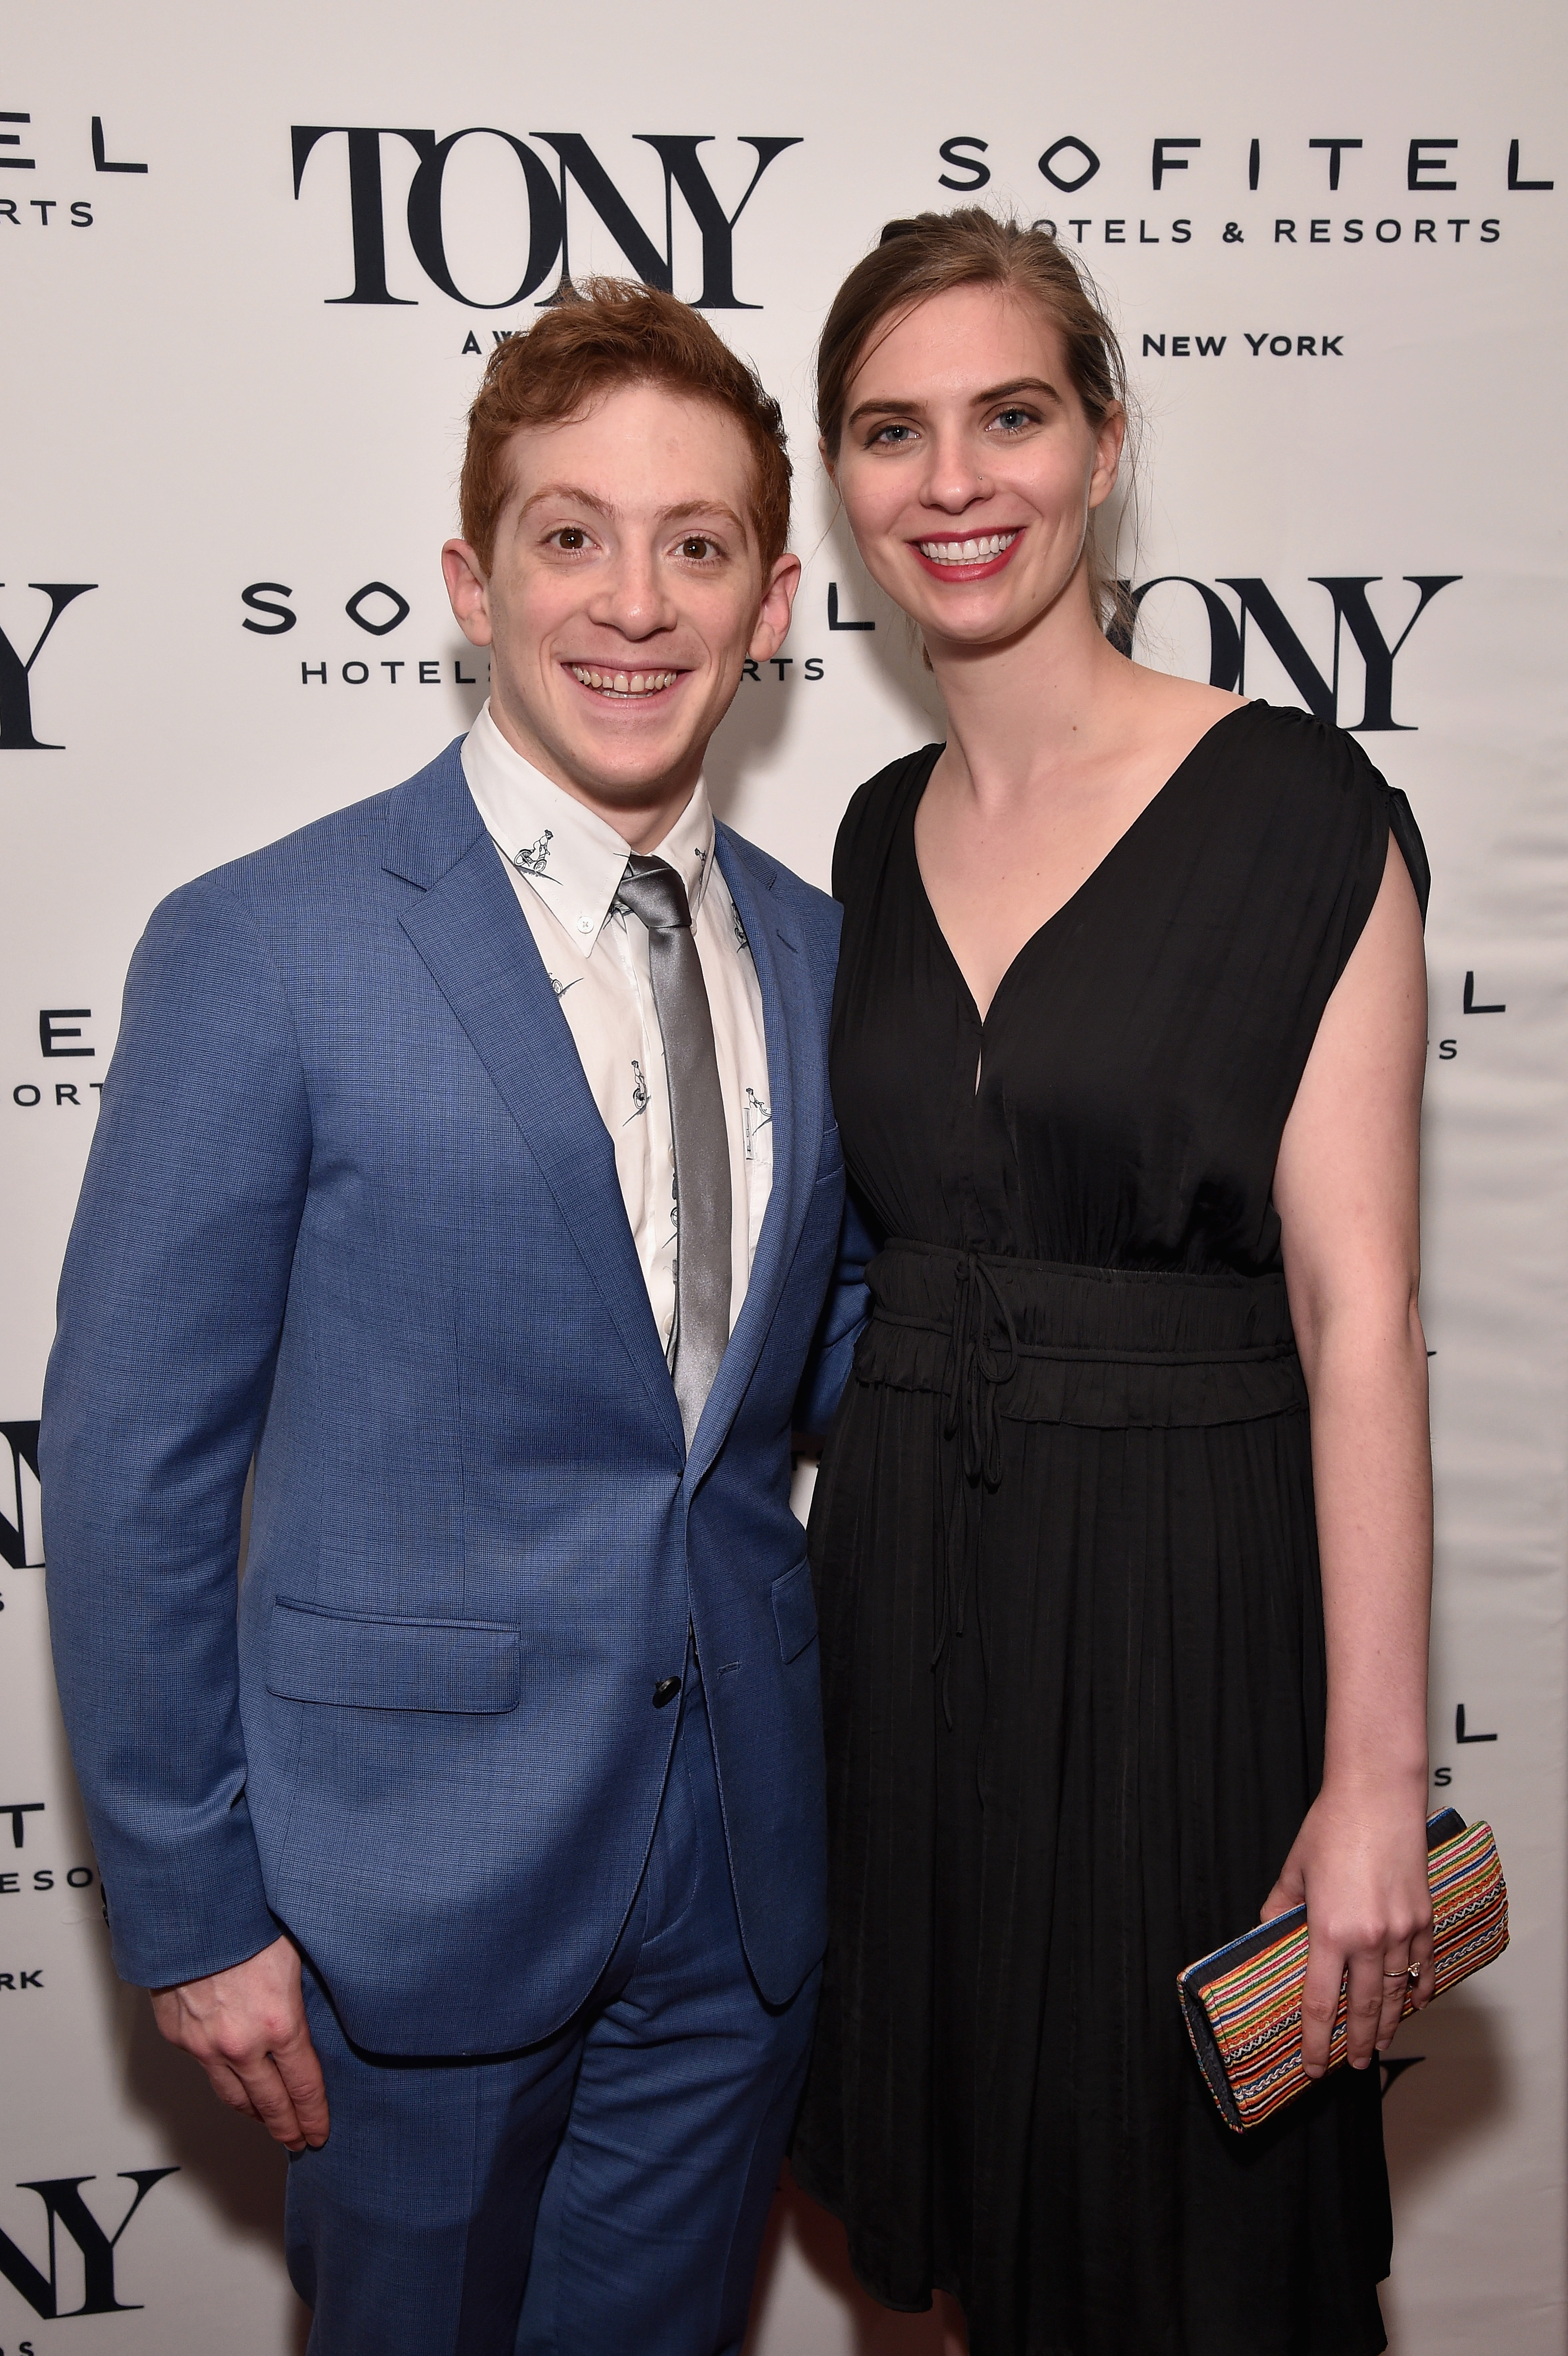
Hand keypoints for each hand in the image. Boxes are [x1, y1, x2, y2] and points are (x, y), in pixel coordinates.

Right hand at [150, 1932, 328, 2150]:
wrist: (190, 1910)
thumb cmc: (247, 1921)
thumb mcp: (295, 1956)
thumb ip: (302, 1996)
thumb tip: (315, 2016)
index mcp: (280, 2024)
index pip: (303, 2086)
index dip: (313, 2114)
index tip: (320, 2133)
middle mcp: (241, 2044)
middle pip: (268, 2102)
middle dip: (286, 2126)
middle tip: (297, 2142)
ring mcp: (205, 2045)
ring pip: (231, 2094)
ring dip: (252, 2112)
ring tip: (267, 2120)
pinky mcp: (179, 2036)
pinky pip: (204, 2066)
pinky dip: (221, 2076)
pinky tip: (232, 2078)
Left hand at [1261, 1784, 1434, 2077]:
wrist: (1377, 1796)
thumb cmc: (1332, 1826)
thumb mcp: (1294, 1870)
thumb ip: (1281, 1907)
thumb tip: (1272, 1931)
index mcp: (1328, 1930)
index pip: (1318, 2003)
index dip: (1314, 2041)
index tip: (1311, 2067)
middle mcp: (1368, 1938)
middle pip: (1362, 2009)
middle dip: (1356, 2044)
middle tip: (1352, 2067)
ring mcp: (1402, 1931)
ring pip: (1395, 1994)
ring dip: (1387, 2026)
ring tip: (1379, 2047)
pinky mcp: (1424, 1918)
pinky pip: (1423, 1966)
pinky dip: (1419, 1990)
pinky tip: (1414, 2005)